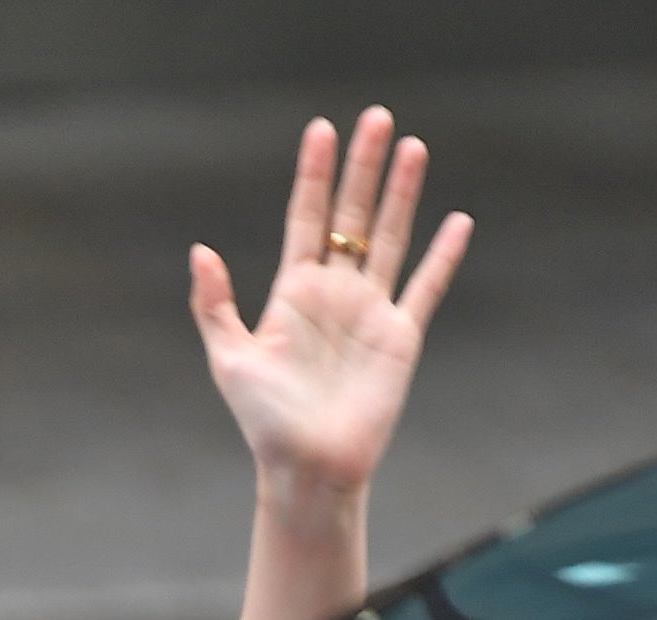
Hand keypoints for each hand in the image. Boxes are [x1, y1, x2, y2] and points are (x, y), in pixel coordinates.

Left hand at [189, 106, 473, 505]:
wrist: (306, 466)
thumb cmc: (262, 420)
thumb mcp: (229, 358)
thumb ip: (214, 305)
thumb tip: (199, 251)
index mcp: (290, 293)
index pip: (304, 218)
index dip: (313, 176)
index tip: (320, 131)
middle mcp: (333, 293)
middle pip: (350, 215)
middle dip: (362, 168)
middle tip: (376, 117)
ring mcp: (368, 312)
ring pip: (389, 238)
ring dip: (401, 194)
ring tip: (412, 146)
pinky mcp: (399, 337)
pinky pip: (425, 287)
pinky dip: (443, 256)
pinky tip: (457, 220)